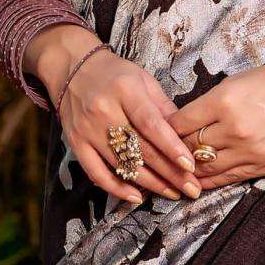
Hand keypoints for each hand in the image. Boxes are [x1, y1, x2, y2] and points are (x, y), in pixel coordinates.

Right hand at [30, 25, 201, 206]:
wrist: (72, 68)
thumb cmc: (115, 74)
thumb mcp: (144, 80)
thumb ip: (164, 108)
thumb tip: (187, 136)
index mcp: (125, 91)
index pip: (151, 124)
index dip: (172, 148)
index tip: (191, 166)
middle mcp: (104, 110)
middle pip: (141, 149)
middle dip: (170, 173)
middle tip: (192, 188)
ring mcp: (88, 129)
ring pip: (123, 164)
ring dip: (151, 184)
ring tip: (173, 193)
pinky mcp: (76, 143)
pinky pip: (96, 172)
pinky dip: (116, 188)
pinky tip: (136, 197)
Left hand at [172, 62, 264, 188]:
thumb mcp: (230, 84)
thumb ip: (205, 105)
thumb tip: (181, 125)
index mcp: (223, 101)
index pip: (182, 122)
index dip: (167, 129)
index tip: (161, 132)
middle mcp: (234, 128)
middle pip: (190, 145)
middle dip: (176, 149)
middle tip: (166, 152)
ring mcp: (248, 150)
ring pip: (205, 165)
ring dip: (189, 169)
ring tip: (179, 169)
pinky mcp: (260, 165)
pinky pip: (226, 178)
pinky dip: (208, 181)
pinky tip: (198, 181)